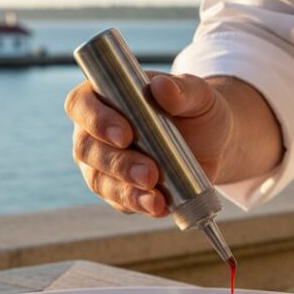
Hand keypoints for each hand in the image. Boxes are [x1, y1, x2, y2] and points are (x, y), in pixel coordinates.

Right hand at [63, 73, 282, 216]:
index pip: (81, 105)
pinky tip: (158, 206)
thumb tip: (162, 88)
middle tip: (149, 173)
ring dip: (126, 190)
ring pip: (99, 180)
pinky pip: (119, 201)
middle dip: (117, 163)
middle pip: (86, 148)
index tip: (125, 134)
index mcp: (104, 96)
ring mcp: (102, 164)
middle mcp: (94, 131)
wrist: (212, 142)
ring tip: (156, 197)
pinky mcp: (117, 190)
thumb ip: (182, 90)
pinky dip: (138, 204)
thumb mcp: (198, 94)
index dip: (96, 120)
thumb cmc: (196, 109)